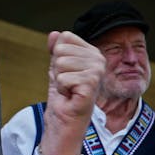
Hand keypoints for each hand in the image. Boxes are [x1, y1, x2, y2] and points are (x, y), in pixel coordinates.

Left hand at [37, 31, 104, 154]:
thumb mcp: (57, 67)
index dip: (58, 55)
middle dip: (57, 68)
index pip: (66, 37)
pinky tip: (71, 96)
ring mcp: (97, 73)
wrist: (64, 120)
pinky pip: (63, 78)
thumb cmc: (64, 96)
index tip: (65, 72)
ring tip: (69, 90)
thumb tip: (55, 33)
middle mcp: (99, 60)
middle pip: (62, 50)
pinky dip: (61, 89)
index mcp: (93, 53)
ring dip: (59, 79)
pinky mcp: (92, 86)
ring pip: (60, 63)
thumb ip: (57, 49)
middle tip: (66, 84)